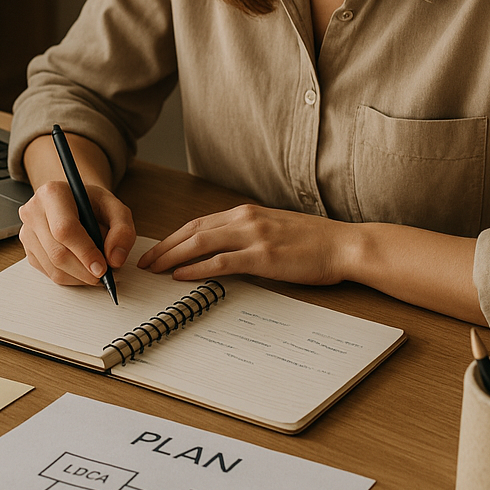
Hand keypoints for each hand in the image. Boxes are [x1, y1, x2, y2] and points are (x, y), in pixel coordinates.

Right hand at [18, 180, 135, 285]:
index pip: (65, 229)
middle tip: (104, 275)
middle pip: (57, 252)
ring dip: (79, 277)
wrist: (75, 202)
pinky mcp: (28, 250)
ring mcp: (27, 232)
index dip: (85, 252)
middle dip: (84, 270)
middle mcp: (34, 211)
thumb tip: (115, 259)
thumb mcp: (115, 208)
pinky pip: (49, 273)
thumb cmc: (92, 204)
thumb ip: (122, 230)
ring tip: (96, 270)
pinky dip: (70, 277)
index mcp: (53, 193)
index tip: (102, 268)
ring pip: (53, 267)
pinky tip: (82, 268)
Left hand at [137, 204, 348, 284]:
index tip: (156, 249)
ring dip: (172, 256)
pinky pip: (222, 262)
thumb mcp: (274, 230)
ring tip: (154, 269)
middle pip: (192, 230)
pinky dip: (197, 268)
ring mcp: (254, 236)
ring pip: (201, 243)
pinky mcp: (263, 257)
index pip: (198, 222)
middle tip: (144, 261)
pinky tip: (181, 276)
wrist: (344, 245)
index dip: (173, 236)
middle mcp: (245, 219)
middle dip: (164, 246)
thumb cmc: (314, 242)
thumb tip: (223, 251)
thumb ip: (248, 235)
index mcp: (246, 213)